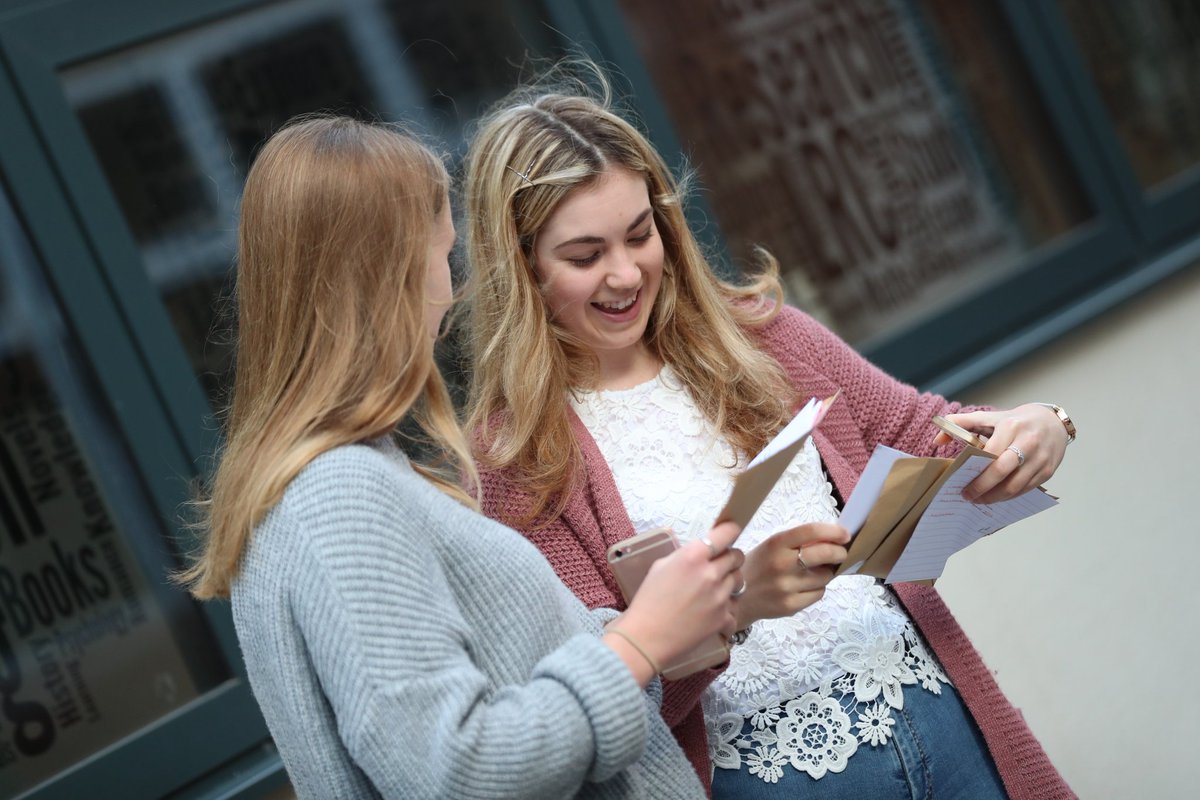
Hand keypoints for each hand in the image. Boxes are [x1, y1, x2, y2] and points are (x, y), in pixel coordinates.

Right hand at [613, 521, 743, 679]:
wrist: (646, 637)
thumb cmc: (647, 601)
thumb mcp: (660, 567)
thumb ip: (685, 556)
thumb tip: (701, 554)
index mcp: (693, 556)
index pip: (727, 533)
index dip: (730, 531)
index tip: (729, 533)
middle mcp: (710, 573)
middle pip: (737, 556)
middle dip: (730, 558)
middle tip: (719, 565)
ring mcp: (720, 596)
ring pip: (739, 581)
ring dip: (729, 582)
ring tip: (713, 590)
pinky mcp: (723, 617)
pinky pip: (734, 607)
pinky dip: (726, 610)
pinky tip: (712, 613)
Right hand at [736, 523, 848, 627]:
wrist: (736, 598)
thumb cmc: (758, 566)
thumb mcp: (772, 546)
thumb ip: (798, 541)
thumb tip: (833, 539)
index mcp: (776, 544)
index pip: (811, 531)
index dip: (834, 531)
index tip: (845, 534)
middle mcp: (782, 564)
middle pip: (825, 554)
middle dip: (839, 552)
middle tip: (840, 553)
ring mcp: (787, 587)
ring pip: (825, 576)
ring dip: (826, 572)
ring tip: (813, 572)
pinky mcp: (790, 605)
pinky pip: (818, 593)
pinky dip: (817, 588)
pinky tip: (805, 586)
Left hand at [934, 404, 1067, 502]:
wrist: (1052, 422)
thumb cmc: (1015, 421)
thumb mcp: (989, 417)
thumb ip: (961, 424)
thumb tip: (937, 440)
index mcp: (1011, 427)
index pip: (989, 453)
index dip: (975, 470)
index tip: (959, 482)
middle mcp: (1028, 442)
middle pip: (1002, 472)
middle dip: (982, 488)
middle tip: (968, 496)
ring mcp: (1040, 458)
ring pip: (1015, 485)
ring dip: (995, 497)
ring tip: (980, 500)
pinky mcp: (1048, 470)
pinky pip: (1026, 489)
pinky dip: (1009, 496)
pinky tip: (997, 496)